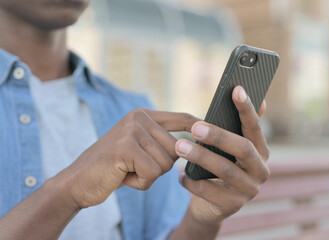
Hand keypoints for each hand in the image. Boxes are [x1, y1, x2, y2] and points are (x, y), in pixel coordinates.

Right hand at [52, 108, 198, 207]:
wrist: (78, 182)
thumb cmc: (114, 168)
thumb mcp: (140, 150)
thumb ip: (162, 143)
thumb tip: (193, 145)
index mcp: (143, 115)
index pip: (182, 118)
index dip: (201, 127)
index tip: (218, 131)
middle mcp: (138, 117)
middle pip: (177, 148)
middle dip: (160, 167)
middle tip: (135, 168)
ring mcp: (131, 130)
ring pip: (166, 163)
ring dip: (148, 176)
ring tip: (127, 171)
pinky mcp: (125, 146)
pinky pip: (152, 173)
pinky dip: (140, 183)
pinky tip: (122, 178)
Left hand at [175, 86, 269, 224]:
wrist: (211, 207)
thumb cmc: (219, 168)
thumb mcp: (228, 149)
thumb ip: (239, 128)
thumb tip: (261, 100)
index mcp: (261, 152)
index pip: (256, 128)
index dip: (247, 109)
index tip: (236, 90)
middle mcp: (261, 171)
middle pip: (243, 149)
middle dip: (218, 136)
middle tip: (195, 126)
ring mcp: (249, 191)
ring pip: (224, 170)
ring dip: (200, 156)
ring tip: (178, 146)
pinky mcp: (233, 207)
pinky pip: (209, 192)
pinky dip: (192, 182)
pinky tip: (179, 175)